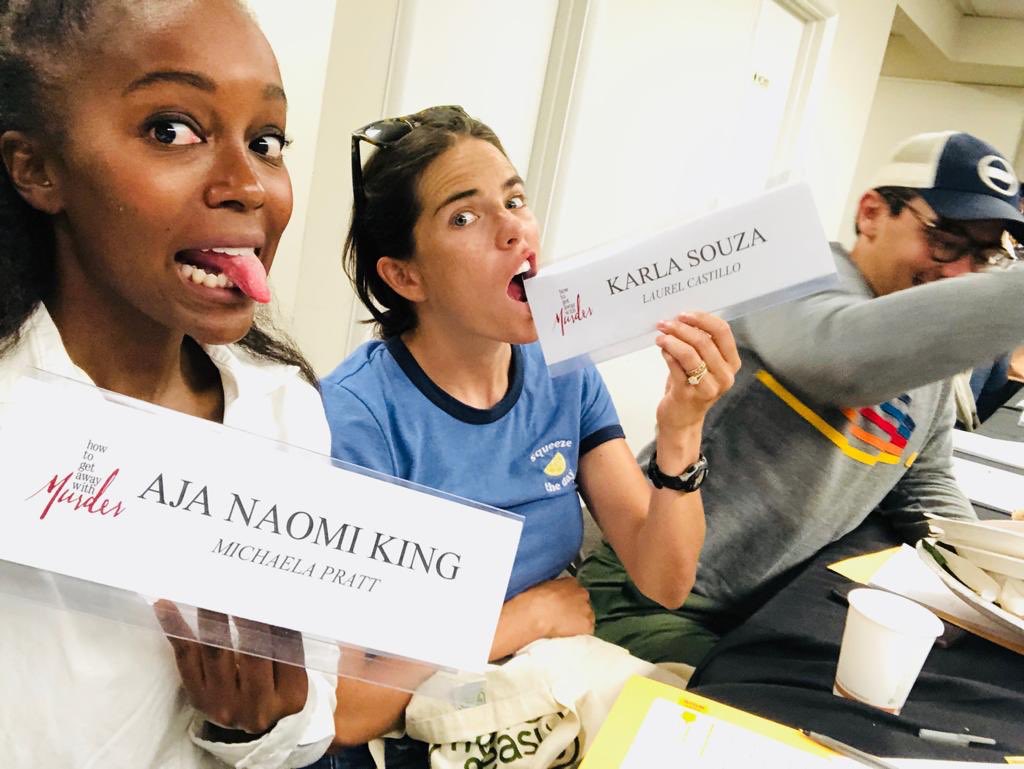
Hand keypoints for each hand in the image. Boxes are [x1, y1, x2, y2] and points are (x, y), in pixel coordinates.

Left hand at [155, 600, 307, 735]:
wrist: (249, 731)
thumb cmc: (275, 691)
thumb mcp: (291, 677)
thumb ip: (287, 646)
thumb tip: (276, 601)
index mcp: (289, 695)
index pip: (288, 652)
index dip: (279, 622)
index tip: (272, 592)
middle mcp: (256, 704)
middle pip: (253, 656)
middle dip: (248, 619)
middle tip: (241, 588)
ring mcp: (223, 702)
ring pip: (215, 653)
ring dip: (211, 617)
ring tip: (206, 592)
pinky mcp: (198, 696)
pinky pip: (185, 659)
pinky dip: (176, 630)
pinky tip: (165, 606)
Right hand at [519, 576, 594, 639]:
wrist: (537, 614)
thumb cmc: (535, 602)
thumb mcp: (544, 587)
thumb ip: (555, 590)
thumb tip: (554, 596)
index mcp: (571, 583)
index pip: (576, 591)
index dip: (570, 600)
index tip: (565, 607)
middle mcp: (582, 594)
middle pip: (584, 603)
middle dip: (576, 610)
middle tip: (564, 618)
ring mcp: (586, 610)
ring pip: (587, 617)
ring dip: (579, 622)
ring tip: (565, 627)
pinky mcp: (587, 625)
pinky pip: (587, 630)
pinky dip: (580, 633)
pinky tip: (569, 634)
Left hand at [654, 311, 740, 435]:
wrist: (682, 419)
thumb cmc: (692, 387)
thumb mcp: (703, 364)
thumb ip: (700, 344)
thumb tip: (683, 319)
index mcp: (732, 363)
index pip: (723, 332)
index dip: (702, 319)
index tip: (684, 314)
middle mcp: (725, 376)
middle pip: (704, 341)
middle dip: (681, 328)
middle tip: (665, 324)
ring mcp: (708, 387)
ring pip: (690, 354)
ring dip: (672, 340)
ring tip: (660, 337)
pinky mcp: (688, 395)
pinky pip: (676, 367)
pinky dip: (667, 354)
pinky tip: (662, 350)